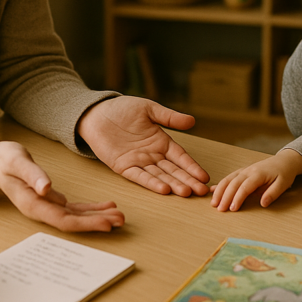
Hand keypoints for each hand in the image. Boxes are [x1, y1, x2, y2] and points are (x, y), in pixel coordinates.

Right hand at [0, 140, 124, 231]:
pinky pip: (75, 208)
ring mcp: (47, 207)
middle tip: (121, 220)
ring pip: (77, 216)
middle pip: (73, 222)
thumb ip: (32, 175)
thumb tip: (46, 189)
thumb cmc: (6, 160)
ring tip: (119, 215)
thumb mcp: (17, 162)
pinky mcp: (52, 200)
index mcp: (33, 204)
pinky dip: (92, 208)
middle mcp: (41, 209)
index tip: (105, 224)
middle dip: (97, 222)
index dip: (85, 224)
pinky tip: (107, 206)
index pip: (63, 219)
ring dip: (98, 216)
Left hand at [77, 96, 209, 196]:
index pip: (180, 157)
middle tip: (202, 192)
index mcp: (161, 141)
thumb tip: (192, 121)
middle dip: (188, 180)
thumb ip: (169, 117)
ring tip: (186, 193)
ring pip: (159, 176)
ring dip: (173, 184)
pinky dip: (151, 183)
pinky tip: (164, 190)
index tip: (205, 177)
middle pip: (173, 170)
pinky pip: (139, 176)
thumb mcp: (149, 109)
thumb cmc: (122, 109)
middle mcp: (152, 154)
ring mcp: (139, 162)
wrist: (96, 113)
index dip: (192, 167)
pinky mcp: (123, 166)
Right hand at [210, 149, 301, 211]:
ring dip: (219, 191)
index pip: (245, 187)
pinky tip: (212, 190)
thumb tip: (263, 204)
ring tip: (213, 203)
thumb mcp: (283, 184)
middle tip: (219, 209)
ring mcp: (244, 170)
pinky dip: (220, 184)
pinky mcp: (242, 172)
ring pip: (228, 179)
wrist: (284, 161)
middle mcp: (248, 171)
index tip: (232, 209)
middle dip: (225, 196)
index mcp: (258, 174)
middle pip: (233, 183)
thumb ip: (273, 193)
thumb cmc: (284, 173)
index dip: (238, 198)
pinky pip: (229, 177)